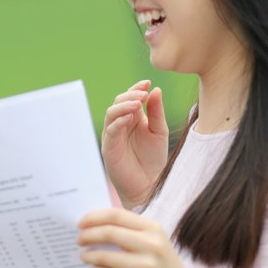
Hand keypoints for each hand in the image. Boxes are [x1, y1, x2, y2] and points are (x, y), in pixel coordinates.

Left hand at [77, 208, 227, 267]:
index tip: (81, 223)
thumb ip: (129, 230)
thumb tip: (93, 223)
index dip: (94, 217)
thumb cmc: (160, 264)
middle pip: (109, 233)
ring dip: (89, 255)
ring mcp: (146, 266)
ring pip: (106, 256)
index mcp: (153, 228)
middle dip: (88, 235)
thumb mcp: (153, 241)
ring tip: (83, 256)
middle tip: (78, 240)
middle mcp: (152, 245)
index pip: (116, 215)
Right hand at [101, 80, 167, 207]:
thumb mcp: (159, 131)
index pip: (130, 98)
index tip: (147, 82)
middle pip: (118, 102)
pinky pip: (110, 130)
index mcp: (133, 119)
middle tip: (143, 94)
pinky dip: (119, 121)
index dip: (136, 89)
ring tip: (137, 103)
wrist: (149, 185)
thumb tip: (155, 89)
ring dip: (123, 106)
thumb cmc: (153, 160)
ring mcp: (113, 136)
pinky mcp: (109, 147)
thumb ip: (156, 112)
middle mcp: (121, 125)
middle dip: (130, 95)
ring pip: (111, 113)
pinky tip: (131, 118)